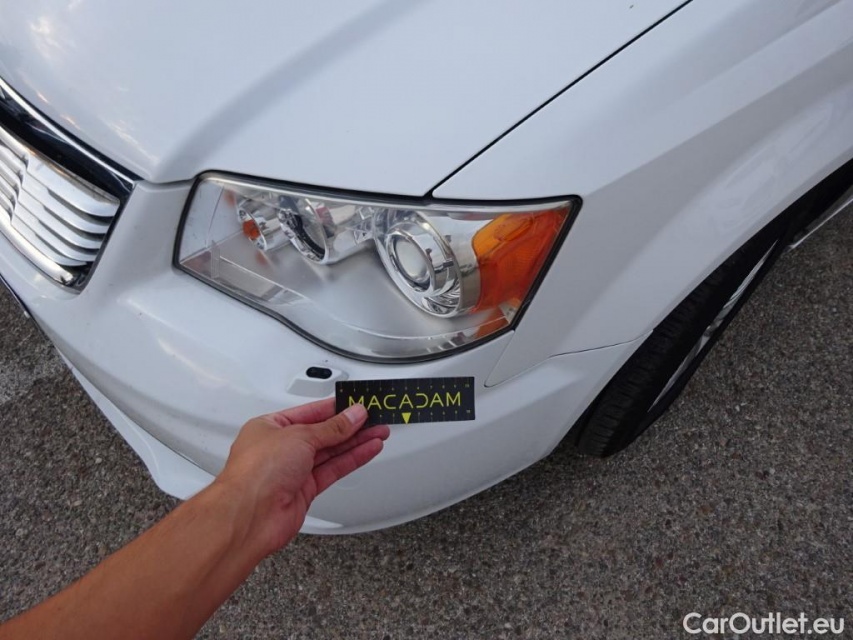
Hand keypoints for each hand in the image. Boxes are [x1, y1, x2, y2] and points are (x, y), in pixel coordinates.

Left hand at [214, 398, 388, 555]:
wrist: (249, 515)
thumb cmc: (255, 473)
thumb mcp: (299, 436)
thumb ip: (331, 427)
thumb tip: (352, 415)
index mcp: (270, 427)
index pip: (310, 412)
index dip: (335, 408)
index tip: (357, 404)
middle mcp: (280, 449)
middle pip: (323, 432)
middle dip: (350, 425)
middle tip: (374, 417)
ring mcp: (292, 471)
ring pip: (331, 452)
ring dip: (356, 442)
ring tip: (379, 431)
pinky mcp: (304, 491)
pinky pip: (333, 469)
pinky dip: (352, 459)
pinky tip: (368, 450)